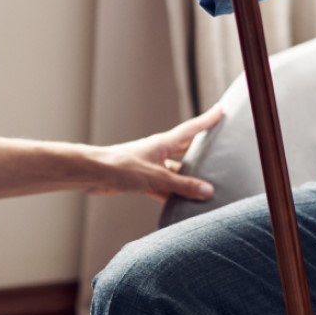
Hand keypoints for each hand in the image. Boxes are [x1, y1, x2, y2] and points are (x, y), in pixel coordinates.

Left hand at [90, 106, 224, 201]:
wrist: (94, 174)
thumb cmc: (122, 167)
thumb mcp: (157, 177)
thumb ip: (182, 185)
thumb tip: (208, 190)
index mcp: (164, 143)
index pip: (192, 129)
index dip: (208, 120)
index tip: (221, 110)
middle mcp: (160, 152)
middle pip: (187, 150)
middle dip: (203, 149)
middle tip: (221, 148)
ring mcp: (151, 165)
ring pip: (177, 171)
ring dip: (189, 178)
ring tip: (208, 185)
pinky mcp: (143, 180)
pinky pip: (165, 186)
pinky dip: (174, 194)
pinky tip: (183, 204)